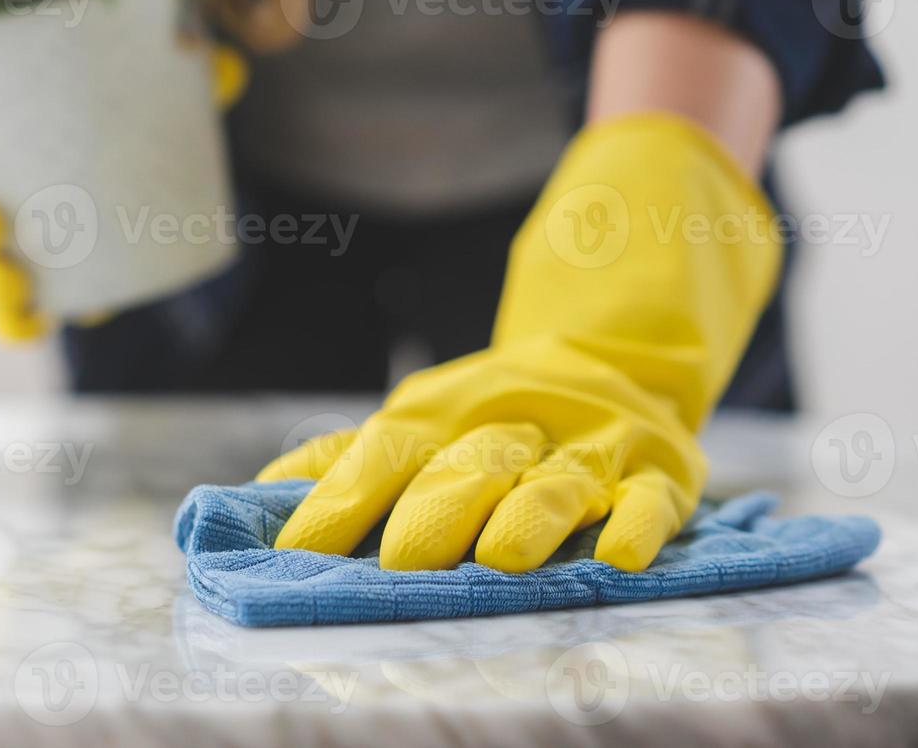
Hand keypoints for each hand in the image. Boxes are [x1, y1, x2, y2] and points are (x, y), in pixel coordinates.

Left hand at [258, 113, 781, 571]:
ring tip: (502, 557)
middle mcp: (513, 429)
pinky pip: (651, 500)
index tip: (299, 551)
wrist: (611, 354)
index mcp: (445, 418)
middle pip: (471, 466)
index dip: (341, 500)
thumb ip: (345, 461)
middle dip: (438, 511)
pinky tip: (618, 554)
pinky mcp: (656, 472)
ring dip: (532, 516)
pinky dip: (637, 525)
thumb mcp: (417, 420)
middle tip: (405, 563)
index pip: (385, 453)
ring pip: (558, 482)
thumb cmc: (489, 416)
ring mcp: (588, 449)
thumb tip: (260, 496)